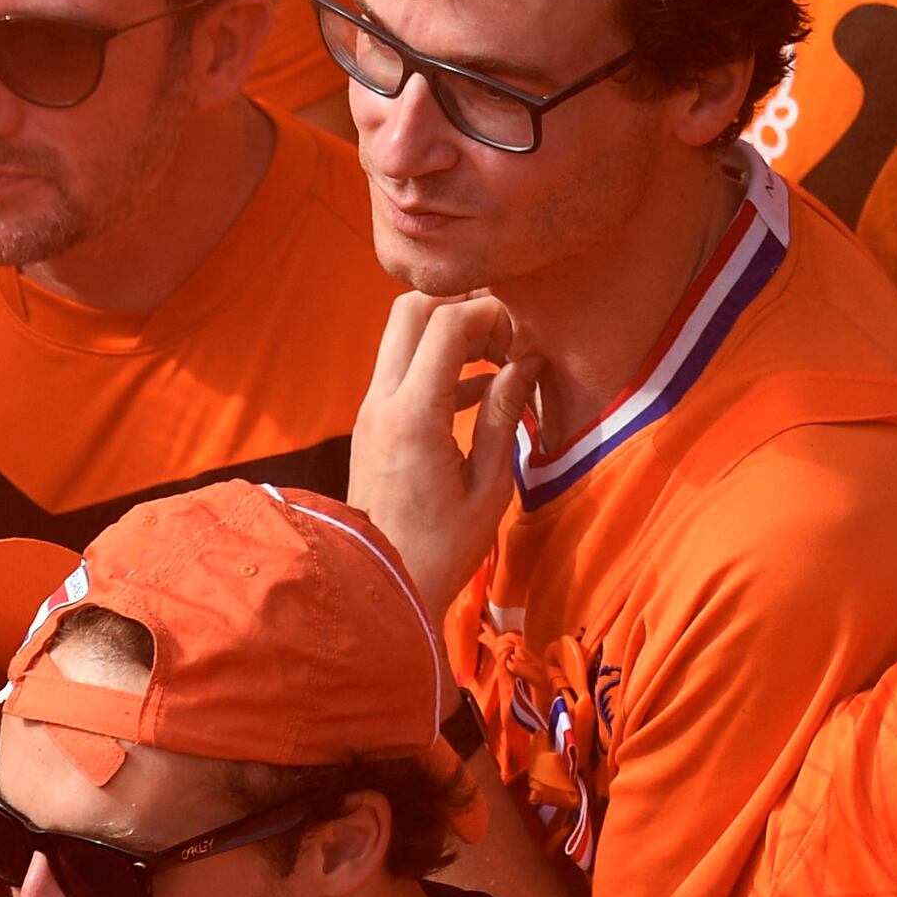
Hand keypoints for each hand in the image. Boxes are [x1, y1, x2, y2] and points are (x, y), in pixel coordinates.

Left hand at [349, 289, 537, 619]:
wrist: (379, 590)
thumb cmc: (441, 551)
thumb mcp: (489, 488)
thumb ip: (503, 416)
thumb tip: (526, 362)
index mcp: (413, 417)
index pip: (446, 323)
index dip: (491, 313)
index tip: (524, 334)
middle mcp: (382, 403)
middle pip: (411, 310)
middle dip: (461, 305)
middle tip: (505, 330)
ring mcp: (371, 412)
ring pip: (402, 335)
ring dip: (449, 333)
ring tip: (499, 359)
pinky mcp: (372, 425)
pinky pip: (402, 369)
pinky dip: (438, 362)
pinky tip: (480, 392)